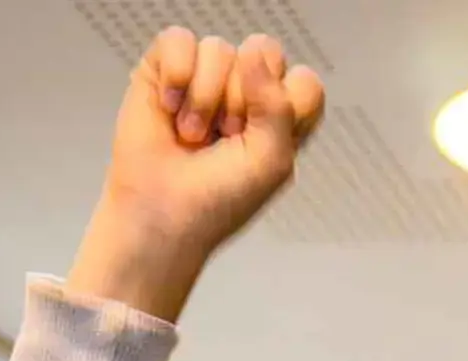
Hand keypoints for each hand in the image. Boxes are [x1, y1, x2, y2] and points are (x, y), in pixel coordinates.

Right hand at [68, 29, 324, 319]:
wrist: (162, 212)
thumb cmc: (218, 198)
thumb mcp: (270, 162)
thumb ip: (277, 106)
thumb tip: (253, 52)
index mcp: (281, 117)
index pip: (305, 82)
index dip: (287, 104)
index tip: (262, 141)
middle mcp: (247, 91)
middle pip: (263, 54)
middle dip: (242, 101)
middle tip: (225, 138)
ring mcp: (206, 75)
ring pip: (219, 49)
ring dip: (204, 100)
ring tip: (193, 135)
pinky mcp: (167, 67)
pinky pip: (178, 40)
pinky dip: (175, 76)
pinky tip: (169, 109)